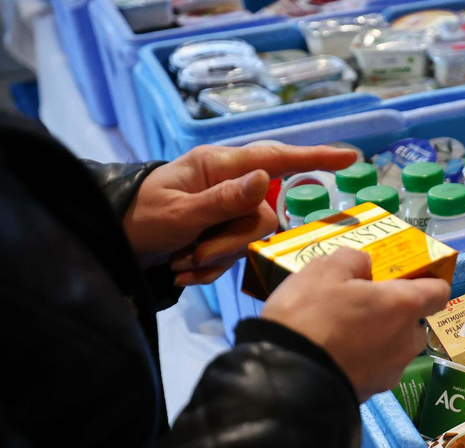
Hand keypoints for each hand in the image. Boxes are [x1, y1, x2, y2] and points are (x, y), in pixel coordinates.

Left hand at [123, 144, 356, 283]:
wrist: (113, 244)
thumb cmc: (138, 220)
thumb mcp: (179, 213)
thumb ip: (224, 200)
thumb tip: (266, 178)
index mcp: (217, 167)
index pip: (276, 158)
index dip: (315, 159)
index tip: (349, 159)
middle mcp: (228, 185)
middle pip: (263, 215)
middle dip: (231, 242)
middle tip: (194, 255)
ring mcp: (227, 211)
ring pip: (250, 239)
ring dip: (217, 258)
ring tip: (181, 263)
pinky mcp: (222, 235)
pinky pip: (235, 255)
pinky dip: (210, 269)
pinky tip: (183, 270)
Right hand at [260, 248, 450, 401]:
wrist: (288, 381)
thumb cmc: (310, 317)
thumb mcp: (323, 271)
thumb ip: (352, 260)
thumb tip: (365, 266)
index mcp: (404, 306)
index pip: (439, 292)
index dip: (427, 282)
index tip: (405, 279)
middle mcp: (407, 341)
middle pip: (415, 323)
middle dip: (396, 314)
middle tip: (363, 306)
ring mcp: (392, 371)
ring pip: (395, 349)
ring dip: (379, 339)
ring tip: (343, 333)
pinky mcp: (373, 393)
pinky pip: (375, 369)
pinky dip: (363, 361)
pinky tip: (335, 355)